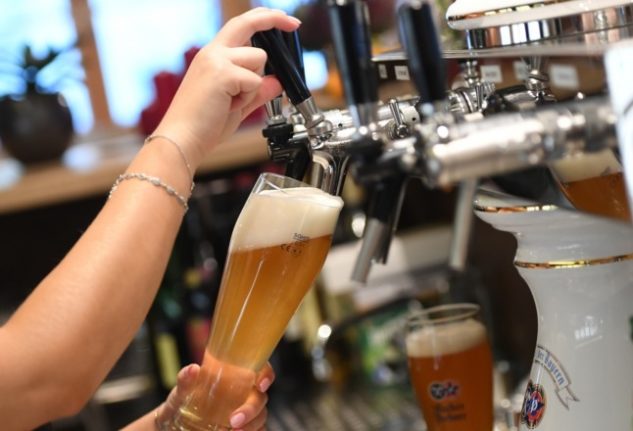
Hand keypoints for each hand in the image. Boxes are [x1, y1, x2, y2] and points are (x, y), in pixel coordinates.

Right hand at [154, 7, 300, 169]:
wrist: (182, 140)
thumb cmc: (201, 127)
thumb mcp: (237, 107)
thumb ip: (257, 92)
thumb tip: (277, 82)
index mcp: (212, 57)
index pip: (240, 26)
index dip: (265, 19)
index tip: (286, 20)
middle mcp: (212, 53)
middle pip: (248, 23)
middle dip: (275, 19)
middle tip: (294, 23)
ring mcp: (216, 61)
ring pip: (259, 58)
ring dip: (255, 84)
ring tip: (233, 102)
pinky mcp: (222, 74)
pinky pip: (255, 81)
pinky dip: (248, 98)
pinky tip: (228, 107)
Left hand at [156, 362, 275, 430]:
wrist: (175, 425)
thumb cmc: (183, 402)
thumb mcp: (181, 391)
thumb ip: (185, 380)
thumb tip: (193, 370)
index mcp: (235, 376)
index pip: (260, 369)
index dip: (266, 374)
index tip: (261, 384)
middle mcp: (244, 393)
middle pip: (260, 397)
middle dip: (252, 409)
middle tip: (234, 421)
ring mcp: (245, 411)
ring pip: (261, 416)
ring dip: (252, 426)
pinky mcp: (244, 428)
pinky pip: (258, 430)